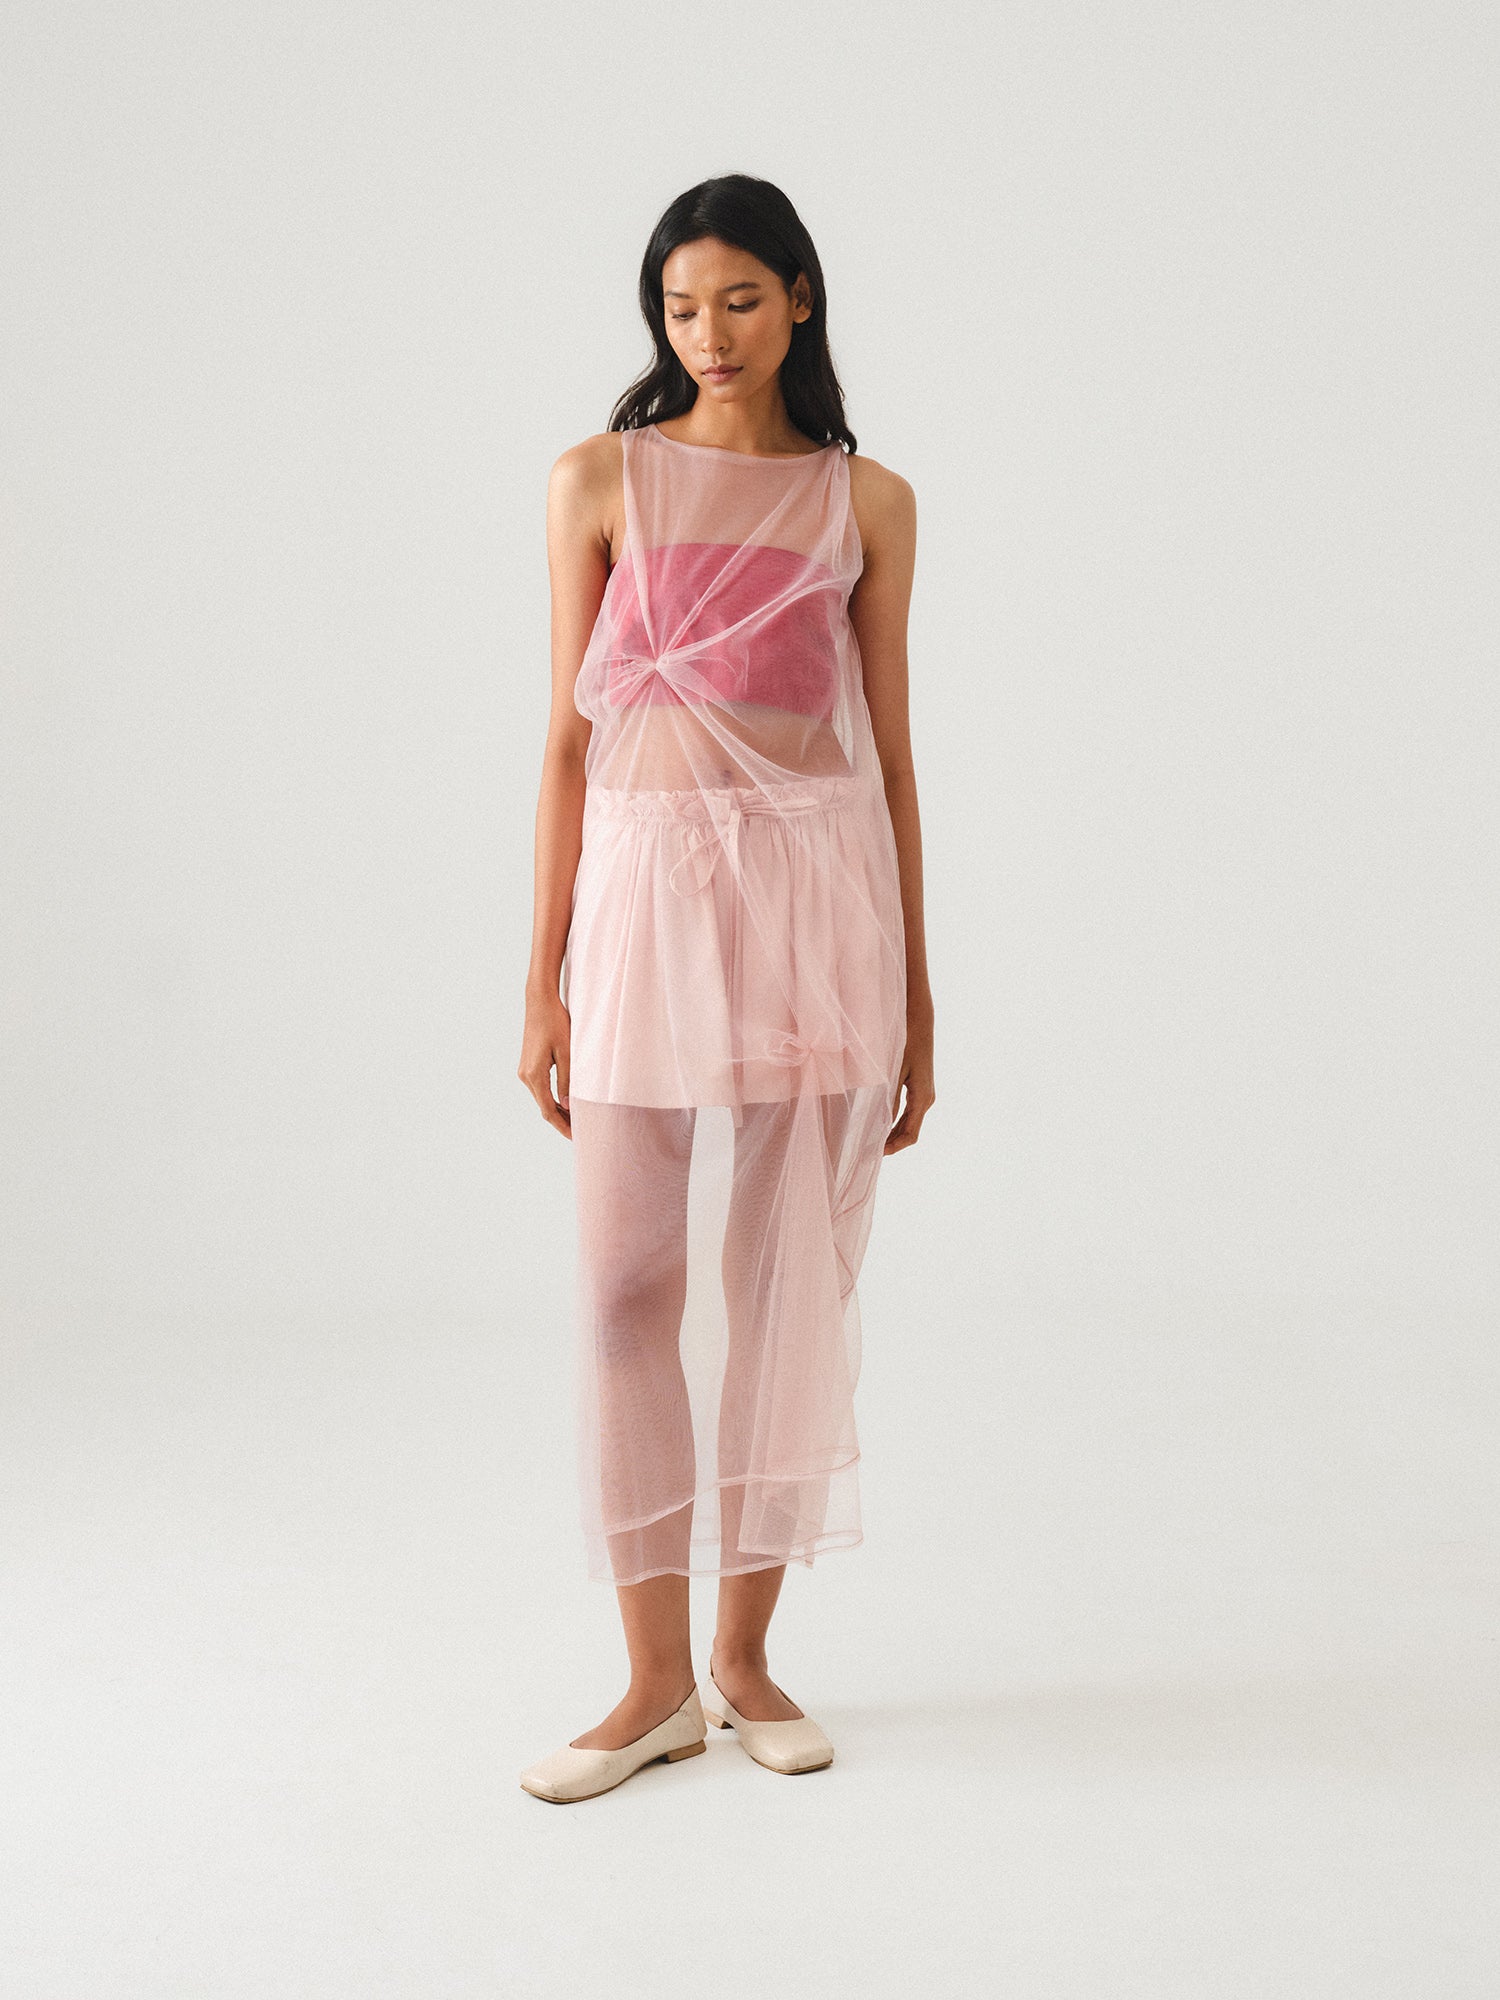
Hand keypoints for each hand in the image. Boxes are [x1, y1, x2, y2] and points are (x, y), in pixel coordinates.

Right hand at [518, 990, 572, 1137]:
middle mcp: (525, 1076)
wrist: (539, 1001)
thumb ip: (568, 1081)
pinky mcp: (528, 1065)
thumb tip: (569, 1107)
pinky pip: (540, 1089)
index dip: (563, 1126)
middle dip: (561, 1121)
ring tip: (576, 1120)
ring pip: (542, 1099)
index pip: (549, 1110)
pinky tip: (566, 1102)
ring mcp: (524, 1071)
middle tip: (580, 1133)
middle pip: (544, 1107)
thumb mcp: (567, 1053)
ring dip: (557, 1110)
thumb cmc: (555, 1022)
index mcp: (534, 1075)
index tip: (577, 1137)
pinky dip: (552, 1098)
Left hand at [884, 1000, 933, 1154]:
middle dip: (892, 1144)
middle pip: (910, 1132)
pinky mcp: (920, 1088)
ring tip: (872, 1142)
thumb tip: (881, 1125)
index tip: (876, 1155)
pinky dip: (896, 1123)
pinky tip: (881, 1124)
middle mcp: (927, 1099)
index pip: (910, 1134)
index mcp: (922, 1098)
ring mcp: (925, 1094)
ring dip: (893, 1134)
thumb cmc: (906, 1042)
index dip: (894, 1147)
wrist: (919, 1020)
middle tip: (869, 1152)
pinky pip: (909, 1113)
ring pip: (910, 1123)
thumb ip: (888, 1099)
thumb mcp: (894, 1071)